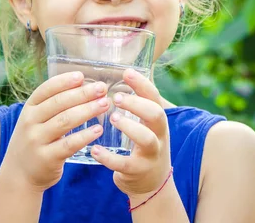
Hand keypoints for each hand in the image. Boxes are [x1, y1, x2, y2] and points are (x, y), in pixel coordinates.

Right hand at [0, 71, 109, 191]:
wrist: (19, 175)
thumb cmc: (35, 141)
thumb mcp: (35, 120)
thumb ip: (53, 106)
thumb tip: (84, 86)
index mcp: (29, 108)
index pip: (46, 89)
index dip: (64, 81)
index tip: (82, 76)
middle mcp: (30, 122)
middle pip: (59, 103)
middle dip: (83, 93)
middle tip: (102, 88)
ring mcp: (37, 140)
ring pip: (65, 121)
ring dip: (87, 110)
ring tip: (104, 104)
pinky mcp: (47, 158)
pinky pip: (69, 144)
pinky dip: (85, 136)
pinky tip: (98, 129)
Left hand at [90, 69, 171, 197]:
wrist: (154, 183)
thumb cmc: (145, 145)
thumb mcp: (148, 124)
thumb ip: (138, 104)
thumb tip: (120, 75)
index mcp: (158, 119)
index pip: (154, 97)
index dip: (142, 84)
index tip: (126, 72)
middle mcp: (159, 135)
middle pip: (156, 115)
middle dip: (137, 104)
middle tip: (116, 98)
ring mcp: (151, 154)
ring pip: (146, 139)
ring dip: (129, 127)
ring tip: (112, 118)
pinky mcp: (139, 171)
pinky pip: (126, 165)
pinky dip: (109, 158)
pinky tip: (95, 150)